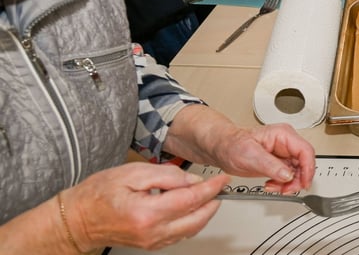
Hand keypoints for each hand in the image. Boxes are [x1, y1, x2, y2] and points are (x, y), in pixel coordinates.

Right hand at [65, 162, 229, 250]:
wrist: (76, 219)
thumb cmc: (97, 194)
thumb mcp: (132, 173)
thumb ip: (166, 175)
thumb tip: (190, 179)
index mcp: (148, 213)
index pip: (191, 200)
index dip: (211, 188)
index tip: (222, 179)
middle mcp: (152, 232)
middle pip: (197, 218)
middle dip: (213, 201)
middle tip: (219, 186)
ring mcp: (152, 241)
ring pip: (191, 229)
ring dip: (205, 212)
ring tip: (209, 194)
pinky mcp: (151, 244)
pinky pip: (180, 234)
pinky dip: (192, 221)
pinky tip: (193, 208)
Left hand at [164, 106, 315, 194]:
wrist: (221, 148)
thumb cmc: (232, 144)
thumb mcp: (250, 155)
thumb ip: (271, 165)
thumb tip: (288, 175)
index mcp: (283, 135)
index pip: (306, 151)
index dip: (308, 169)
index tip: (303, 183)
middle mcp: (286, 143)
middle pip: (304, 163)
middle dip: (297, 179)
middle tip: (286, 189)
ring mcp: (283, 154)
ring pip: (298, 172)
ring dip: (289, 184)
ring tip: (274, 187)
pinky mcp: (278, 164)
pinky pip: (288, 177)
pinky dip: (282, 185)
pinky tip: (271, 185)